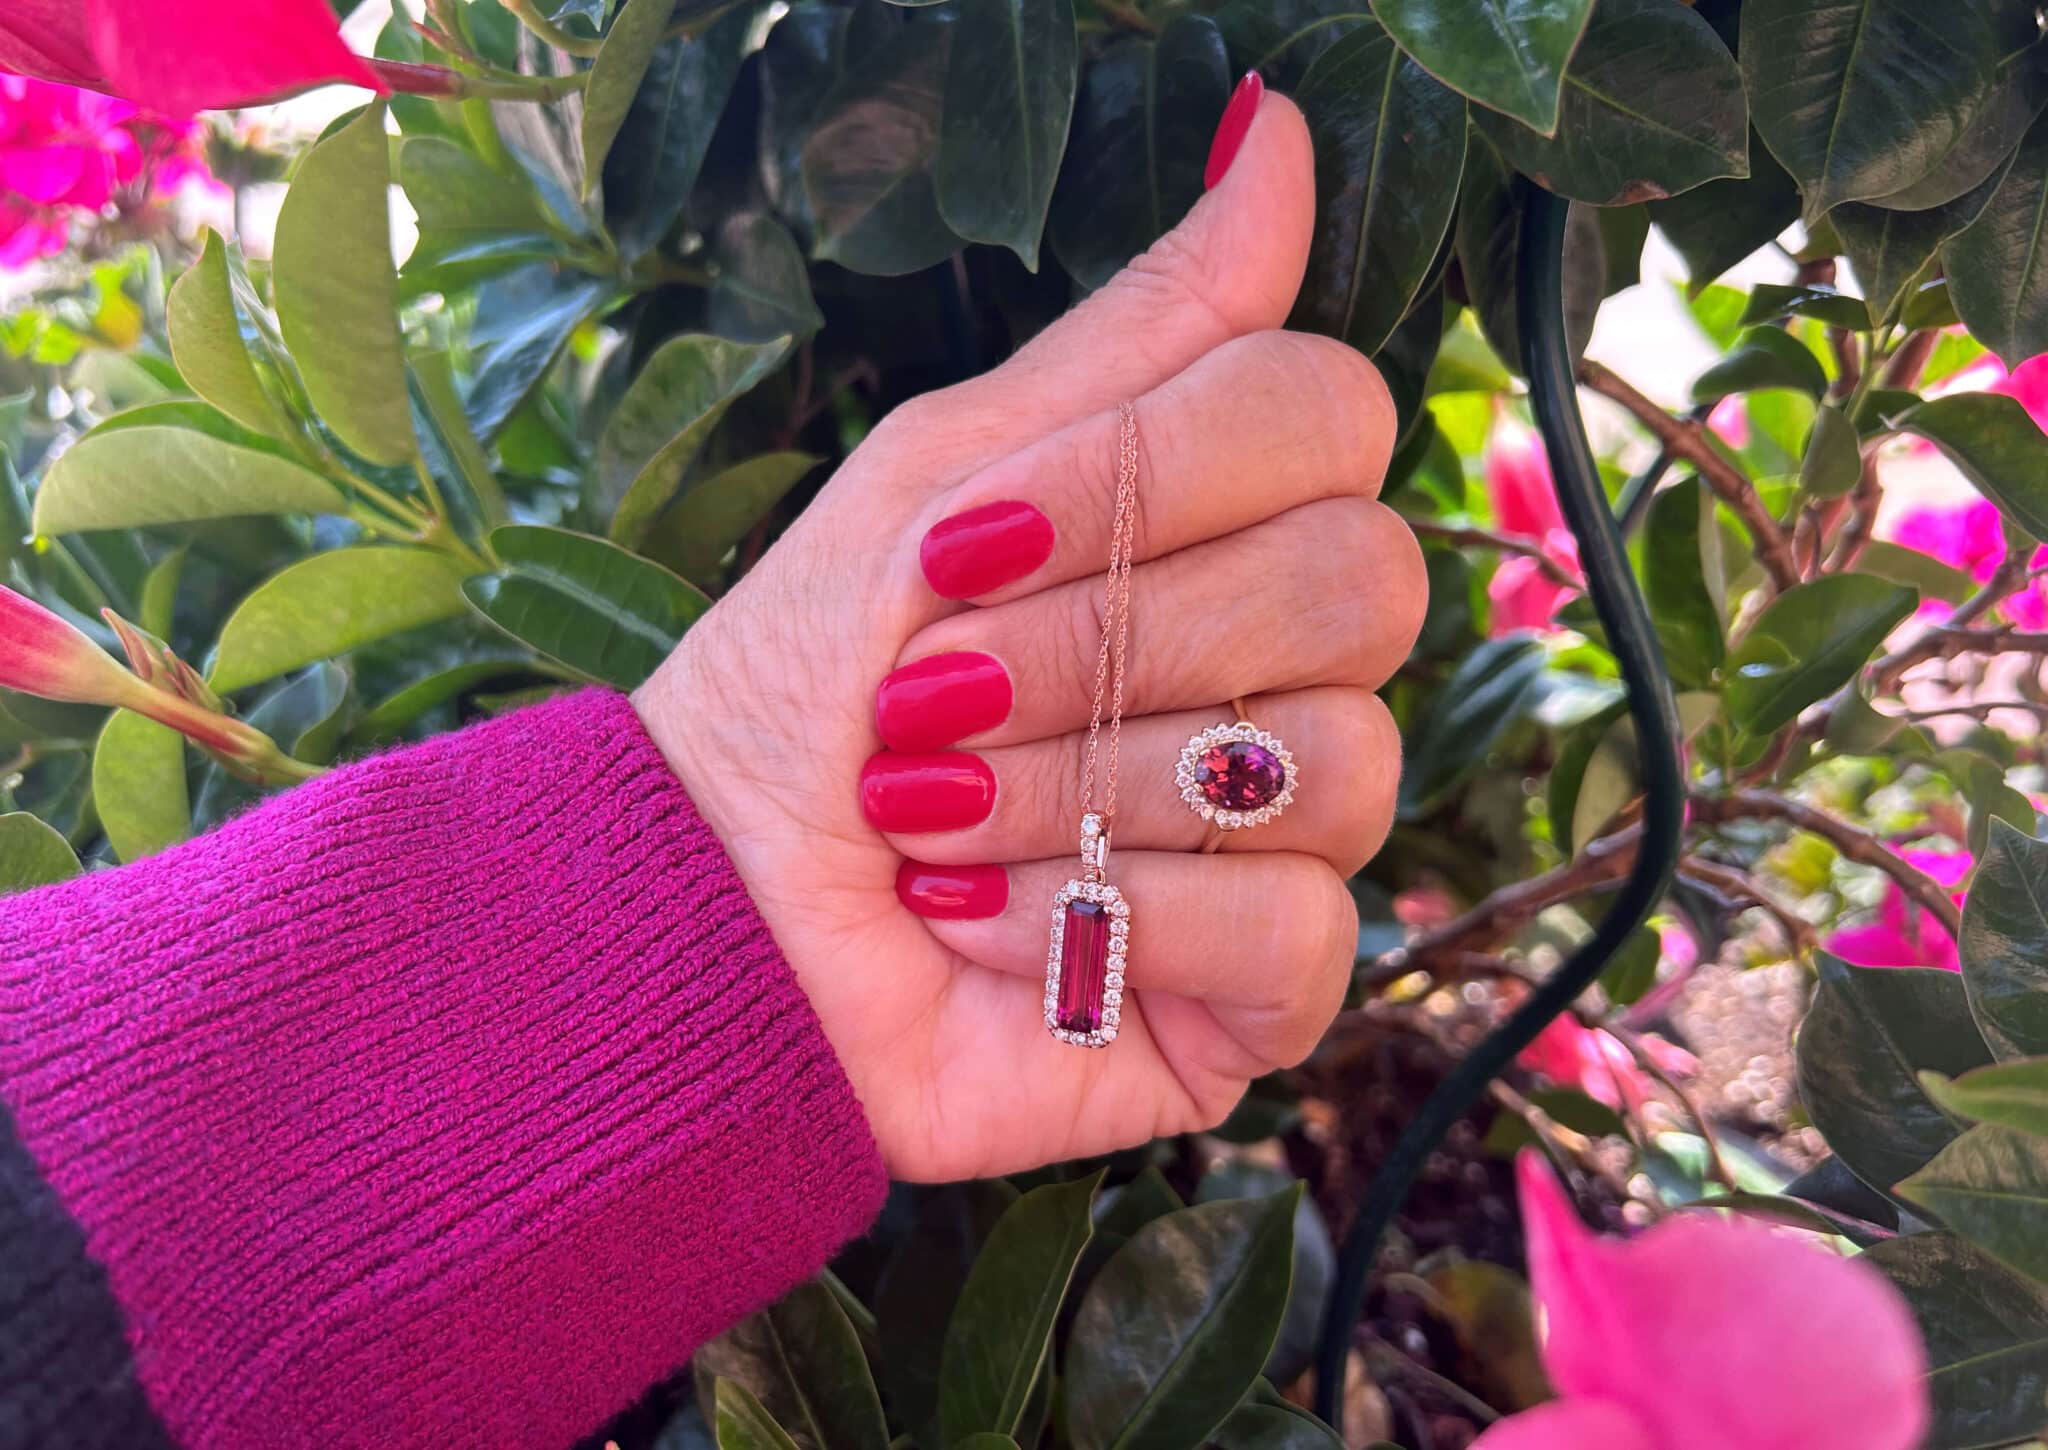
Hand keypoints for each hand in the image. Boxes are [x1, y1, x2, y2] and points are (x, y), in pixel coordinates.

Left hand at [633, 87, 1423, 1182]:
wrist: (702, 922)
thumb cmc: (803, 689)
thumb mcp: (942, 476)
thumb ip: (1135, 333)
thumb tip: (1282, 128)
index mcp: (1218, 531)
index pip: (1329, 418)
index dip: (1154, 473)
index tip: (966, 540)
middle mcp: (1283, 670)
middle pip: (1362, 583)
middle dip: (1110, 638)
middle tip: (934, 692)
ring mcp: (1287, 834)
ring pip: (1336, 761)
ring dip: (1078, 788)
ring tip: (930, 820)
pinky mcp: (1266, 990)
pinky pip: (1299, 927)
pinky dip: (1108, 920)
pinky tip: (983, 927)